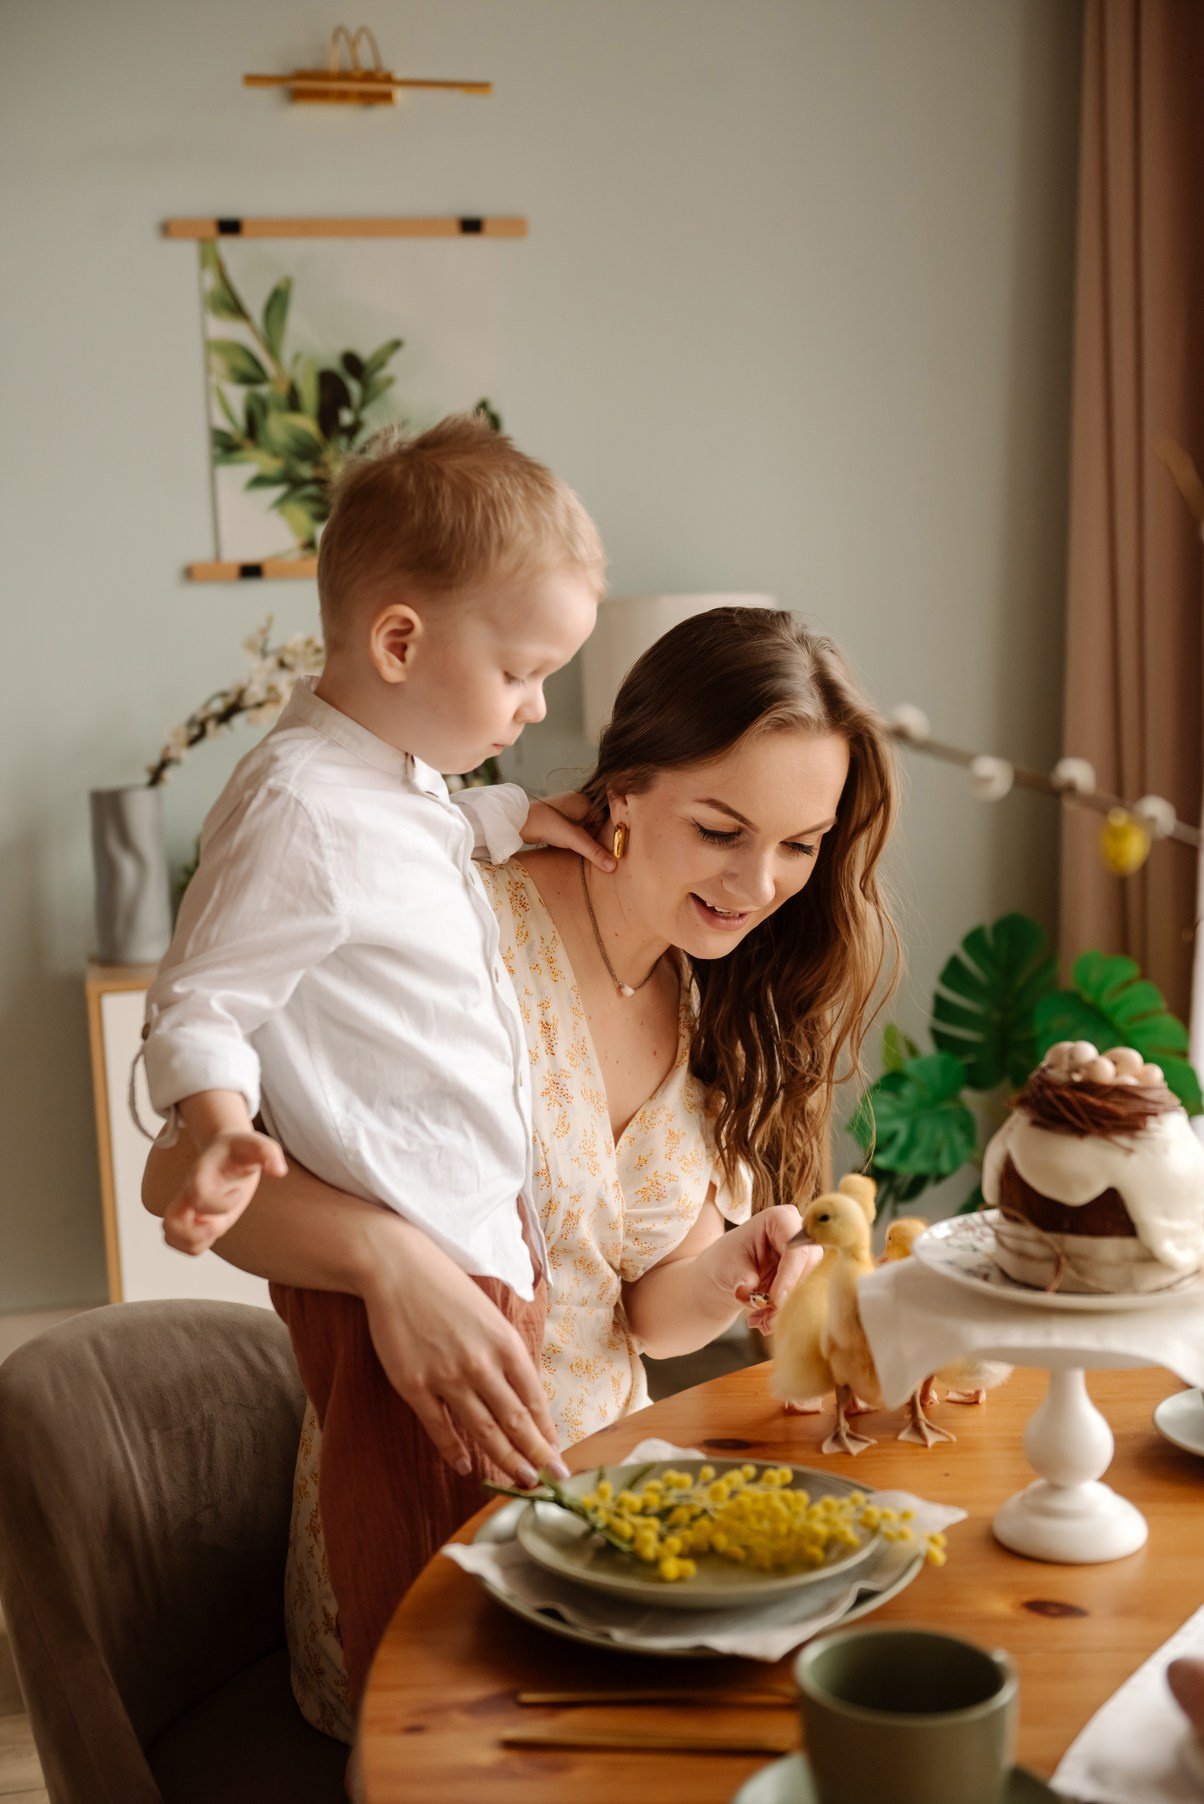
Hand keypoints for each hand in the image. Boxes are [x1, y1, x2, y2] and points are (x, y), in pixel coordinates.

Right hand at [162, 1130, 286, 1254]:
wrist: (227, 1150)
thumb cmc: (241, 1149)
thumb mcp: (258, 1145)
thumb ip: (269, 1153)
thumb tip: (279, 1172)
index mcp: (200, 1174)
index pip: (198, 1196)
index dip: (220, 1202)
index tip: (239, 1192)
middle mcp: (189, 1193)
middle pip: (171, 1222)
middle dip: (196, 1234)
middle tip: (219, 1225)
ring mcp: (190, 1209)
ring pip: (171, 1236)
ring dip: (195, 1242)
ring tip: (216, 1228)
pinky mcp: (196, 1220)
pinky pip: (184, 1242)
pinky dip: (197, 1245)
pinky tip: (217, 1228)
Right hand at [360, 1221, 568, 1487]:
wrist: (398, 1269)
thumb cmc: (446, 1288)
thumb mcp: (489, 1315)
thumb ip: (504, 1352)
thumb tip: (521, 1392)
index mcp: (505, 1343)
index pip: (534, 1398)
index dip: (547, 1430)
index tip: (556, 1453)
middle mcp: (482, 1364)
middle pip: (515, 1421)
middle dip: (536, 1455)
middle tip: (551, 1480)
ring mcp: (448, 1377)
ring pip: (484, 1430)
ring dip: (505, 1459)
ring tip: (521, 1482)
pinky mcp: (415, 1386)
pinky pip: (440, 1428)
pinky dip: (454, 1451)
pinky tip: (465, 1467)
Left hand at [522, 792, 615, 873]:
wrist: (520, 821)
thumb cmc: (549, 824)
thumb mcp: (575, 840)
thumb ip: (595, 852)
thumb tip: (613, 866)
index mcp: (584, 800)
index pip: (602, 819)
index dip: (599, 835)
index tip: (593, 846)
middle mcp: (575, 800)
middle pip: (590, 822)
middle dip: (588, 836)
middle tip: (582, 848)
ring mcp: (563, 806)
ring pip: (578, 824)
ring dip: (576, 836)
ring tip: (570, 845)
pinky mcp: (552, 813)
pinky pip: (567, 825)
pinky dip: (566, 834)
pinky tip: (560, 841)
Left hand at [696, 1205, 819, 1333]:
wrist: (726, 1275)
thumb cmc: (726, 1262)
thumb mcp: (728, 1267)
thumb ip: (741, 1279)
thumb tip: (748, 1290)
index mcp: (780, 1219)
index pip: (796, 1249)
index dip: (789, 1277)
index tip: (776, 1301)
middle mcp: (800, 1234)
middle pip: (809, 1270)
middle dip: (788, 1300)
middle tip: (766, 1319)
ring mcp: (807, 1256)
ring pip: (810, 1288)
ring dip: (786, 1311)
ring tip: (760, 1321)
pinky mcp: (809, 1276)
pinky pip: (807, 1300)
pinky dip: (785, 1315)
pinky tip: (764, 1321)